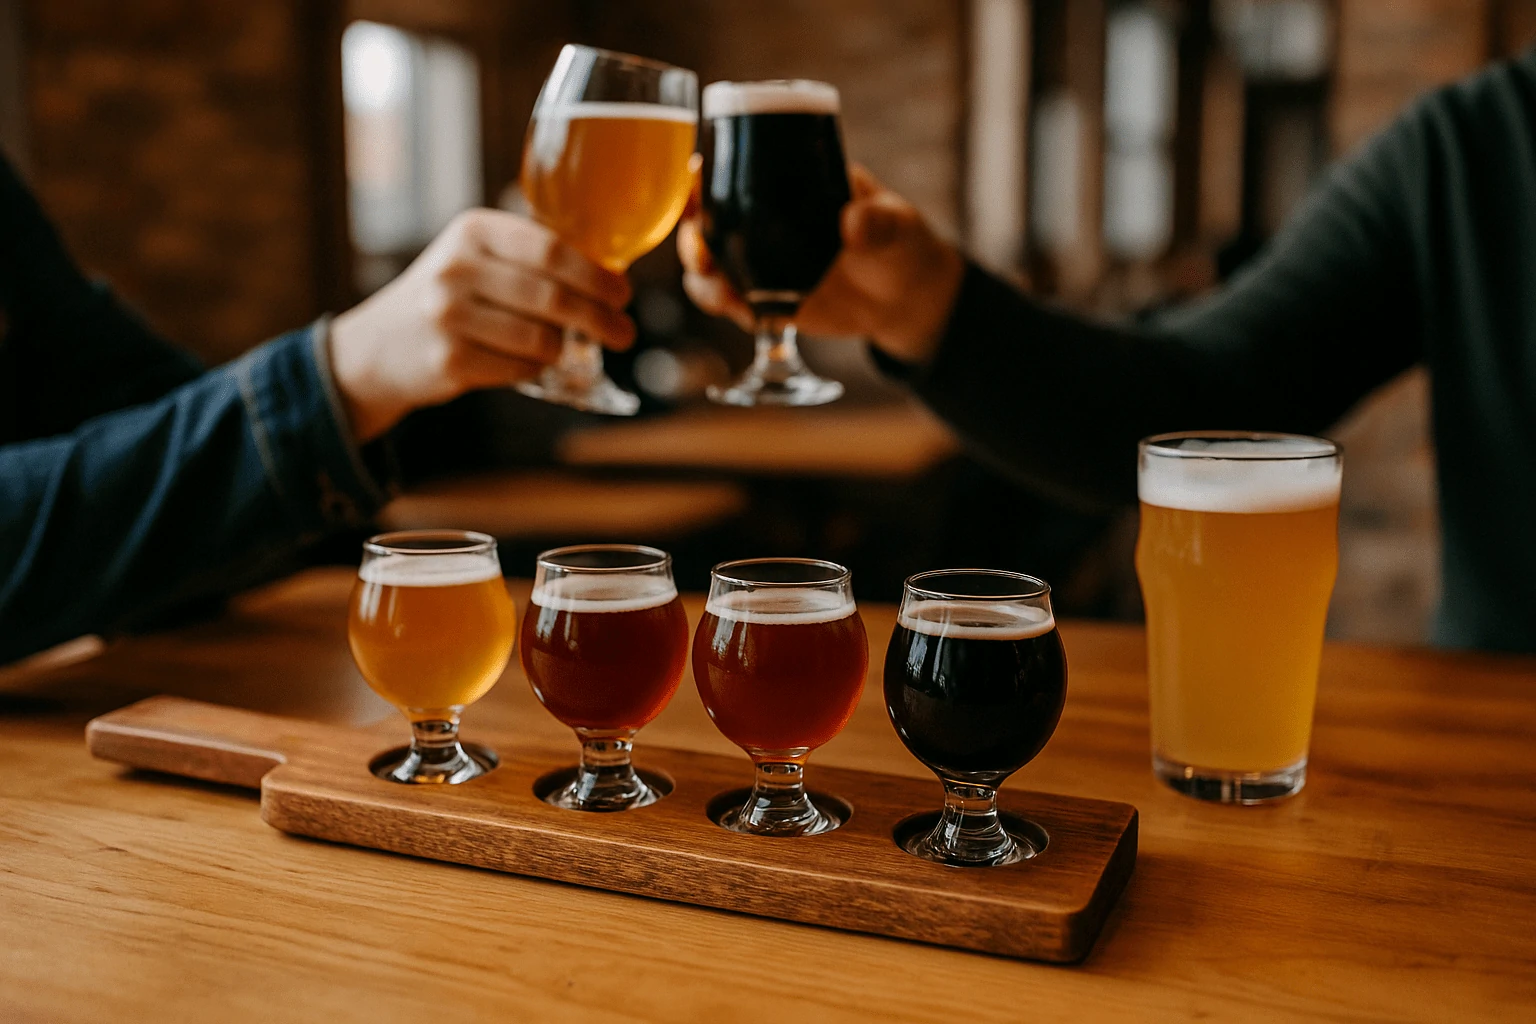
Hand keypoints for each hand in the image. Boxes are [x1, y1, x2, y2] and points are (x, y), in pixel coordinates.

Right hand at [329, 209, 635, 442]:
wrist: (379, 347)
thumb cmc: (450, 298)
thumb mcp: (477, 258)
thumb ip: (530, 258)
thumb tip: (610, 274)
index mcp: (473, 231)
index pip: (551, 249)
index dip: (597, 275)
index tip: (623, 293)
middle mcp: (457, 268)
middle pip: (555, 296)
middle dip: (601, 318)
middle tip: (624, 332)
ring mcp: (448, 315)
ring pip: (542, 338)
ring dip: (565, 348)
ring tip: (566, 347)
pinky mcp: (449, 360)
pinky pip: (521, 368)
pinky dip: (536, 369)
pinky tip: (531, 363)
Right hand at [678, 164, 964, 364]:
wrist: (906, 298)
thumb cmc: (901, 242)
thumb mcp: (897, 224)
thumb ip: (879, 222)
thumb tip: (854, 225)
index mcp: (788, 182)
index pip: (734, 166)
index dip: (704, 171)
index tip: (694, 178)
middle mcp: (763, 218)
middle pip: (705, 217)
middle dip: (690, 232)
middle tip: (702, 254)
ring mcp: (760, 259)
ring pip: (708, 261)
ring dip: (700, 274)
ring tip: (717, 290)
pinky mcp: (765, 296)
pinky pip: (729, 299)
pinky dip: (724, 304)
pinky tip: (736, 310)